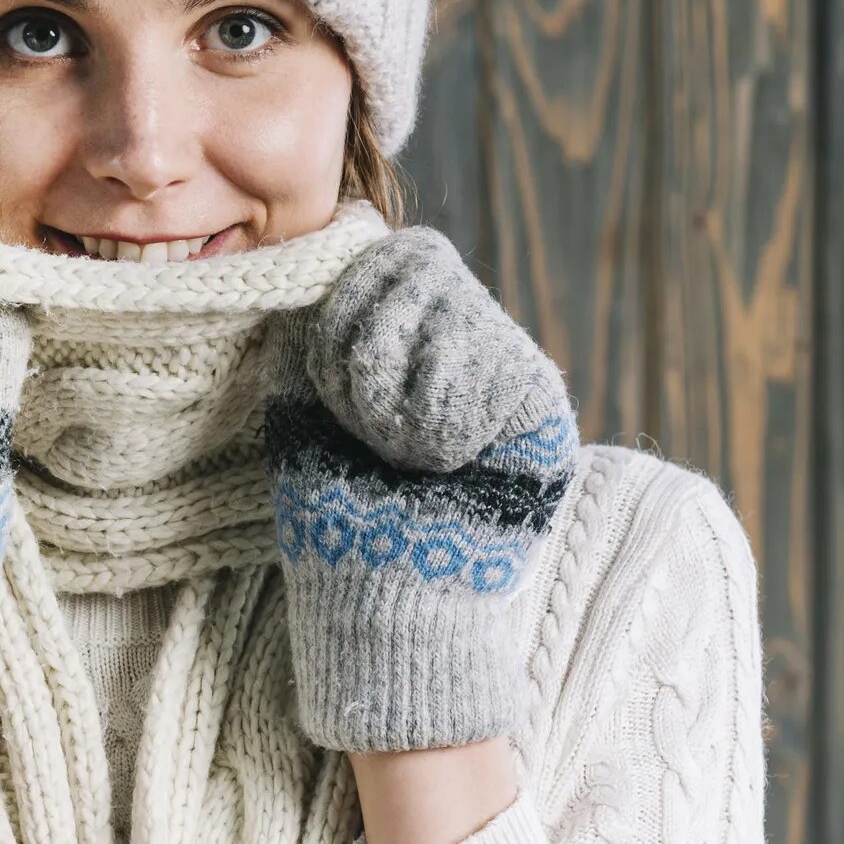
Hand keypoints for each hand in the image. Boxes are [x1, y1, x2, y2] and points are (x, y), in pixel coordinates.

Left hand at [260, 225, 577, 751]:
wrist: (378, 600)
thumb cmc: (334, 511)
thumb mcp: (302, 403)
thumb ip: (317, 325)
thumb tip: (334, 244)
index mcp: (408, 340)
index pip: (395, 255)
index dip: (351, 301)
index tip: (328, 379)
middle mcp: (467, 344)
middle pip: (422, 263)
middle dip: (369, 339)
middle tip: (364, 423)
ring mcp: (510, 369)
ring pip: (452, 308)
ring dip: (397, 386)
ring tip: (400, 451)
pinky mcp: (540, 408)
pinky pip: (487, 363)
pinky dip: (440, 416)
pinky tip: (440, 461)